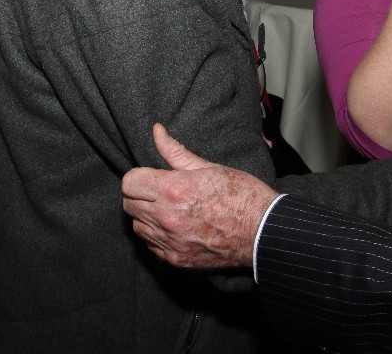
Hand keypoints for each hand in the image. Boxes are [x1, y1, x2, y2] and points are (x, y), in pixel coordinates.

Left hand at [122, 124, 277, 269]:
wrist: (262, 231)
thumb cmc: (241, 195)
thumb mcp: (208, 167)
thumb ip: (175, 152)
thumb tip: (156, 131)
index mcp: (173, 190)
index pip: (129, 183)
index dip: (139, 177)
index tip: (152, 177)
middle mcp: (167, 218)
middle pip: (129, 205)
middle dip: (140, 195)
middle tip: (160, 192)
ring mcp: (170, 242)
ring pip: (137, 227)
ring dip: (147, 217)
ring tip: (169, 210)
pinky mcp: (176, 260)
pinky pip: (151, 246)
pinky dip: (157, 237)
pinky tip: (176, 228)